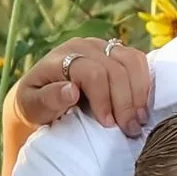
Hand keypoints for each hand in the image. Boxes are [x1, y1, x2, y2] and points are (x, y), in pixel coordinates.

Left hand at [10, 35, 152, 139]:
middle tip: (130, 129)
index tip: (108, 124)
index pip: (92, 72)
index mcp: (61, 57)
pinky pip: (138, 61)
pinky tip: (141, 106)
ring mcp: (103, 46)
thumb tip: (71, 90)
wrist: (40, 99)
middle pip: (116, 68)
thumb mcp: (32, 108)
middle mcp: (84, 46)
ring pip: (132, 61)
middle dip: (125, 101)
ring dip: (139, 93)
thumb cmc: (35, 107)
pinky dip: (144, 83)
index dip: (104, 99)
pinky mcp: (116, 52)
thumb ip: (47, 100)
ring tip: (139, 120)